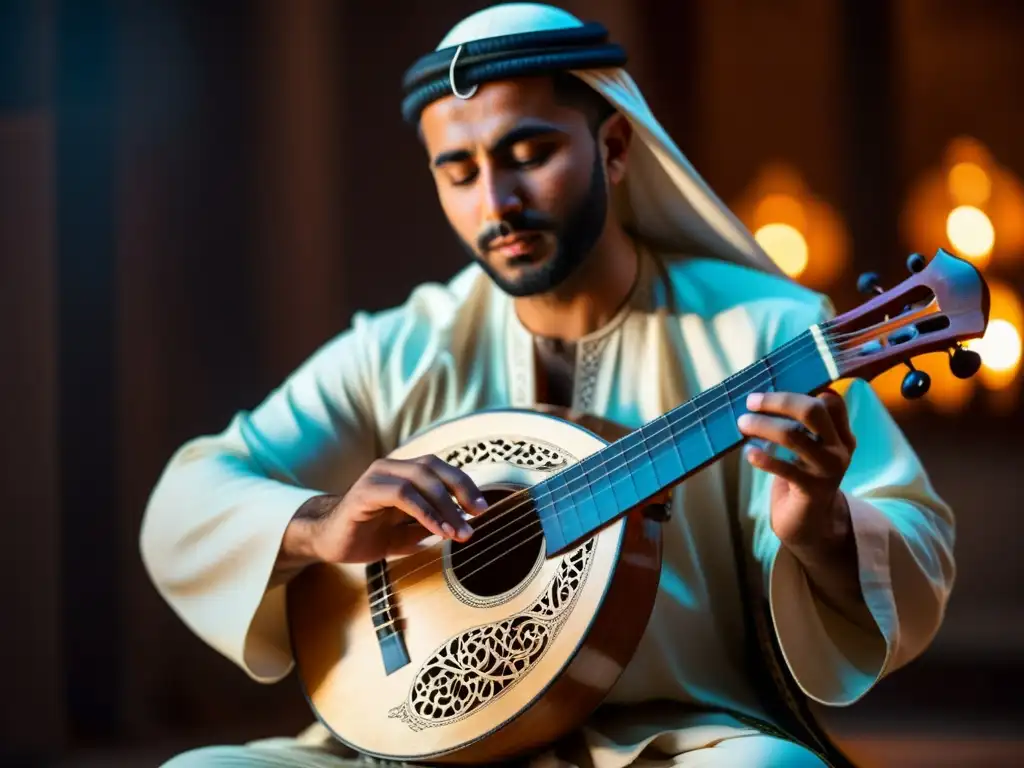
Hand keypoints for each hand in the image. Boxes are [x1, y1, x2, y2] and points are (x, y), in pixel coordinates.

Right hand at [293, 456, 488, 564]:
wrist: (326, 542)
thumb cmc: (367, 535)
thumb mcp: (408, 532)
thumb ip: (431, 525)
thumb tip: (464, 526)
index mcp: (402, 473)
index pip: (440, 469)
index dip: (464, 485)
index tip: (482, 509)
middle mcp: (390, 468)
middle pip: (434, 467)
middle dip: (461, 490)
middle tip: (478, 516)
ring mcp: (376, 477)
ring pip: (420, 478)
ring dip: (445, 506)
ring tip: (459, 532)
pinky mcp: (364, 492)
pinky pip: (402, 495)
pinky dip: (425, 512)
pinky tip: (438, 532)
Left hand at [736, 389, 856, 553]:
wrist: (811, 521)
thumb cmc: (802, 475)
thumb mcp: (807, 446)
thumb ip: (798, 424)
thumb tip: (762, 397)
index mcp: (841, 433)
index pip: (831, 401)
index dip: (801, 390)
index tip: (771, 390)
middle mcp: (840, 448)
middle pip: (814, 411)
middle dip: (779, 402)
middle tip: (751, 402)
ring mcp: (829, 469)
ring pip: (793, 436)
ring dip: (762, 426)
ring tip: (742, 424)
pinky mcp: (812, 489)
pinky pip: (784, 467)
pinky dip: (762, 458)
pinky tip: (749, 453)